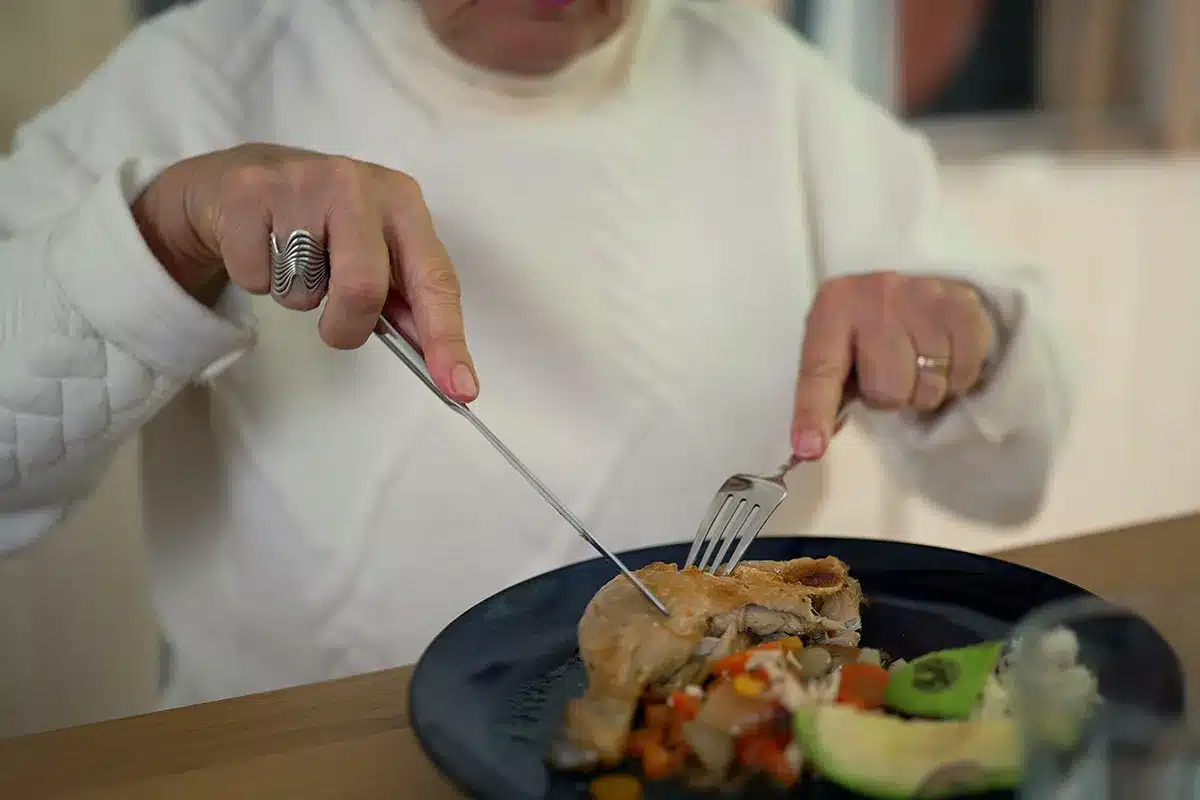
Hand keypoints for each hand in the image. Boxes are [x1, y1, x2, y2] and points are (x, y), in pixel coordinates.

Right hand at [132, 143, 477, 401]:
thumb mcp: (372, 247)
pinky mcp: (247, 193)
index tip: (460, 388)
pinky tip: (261, 245)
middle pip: (363, 289)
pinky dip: (258, 279)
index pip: (434, 279)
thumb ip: (404, 298)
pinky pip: (256, 277)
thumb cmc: (323, 223)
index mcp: (403, 202)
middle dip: (347, 326)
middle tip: (335, 324)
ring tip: (292, 260)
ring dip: (298, 296)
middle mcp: (357, 184)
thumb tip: (437, 360)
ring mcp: (301, 183)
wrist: (239, 180)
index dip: (447, 339)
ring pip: (303, 288)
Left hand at [791, 272, 994, 459]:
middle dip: (891, 396)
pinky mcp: (963, 305)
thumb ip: (826, 396)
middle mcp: (875, 296)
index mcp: (833, 309)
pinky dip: (955, 378)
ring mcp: (922, 296)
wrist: (917, 281)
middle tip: (890, 374)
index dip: (814, 414)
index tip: (809, 448)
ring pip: (929, 387)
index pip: (821, 373)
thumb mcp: (837, 350)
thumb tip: (812, 445)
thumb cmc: (867, 329)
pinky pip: (964, 373)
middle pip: (888, 391)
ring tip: (917, 365)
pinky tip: (943, 358)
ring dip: (925, 389)